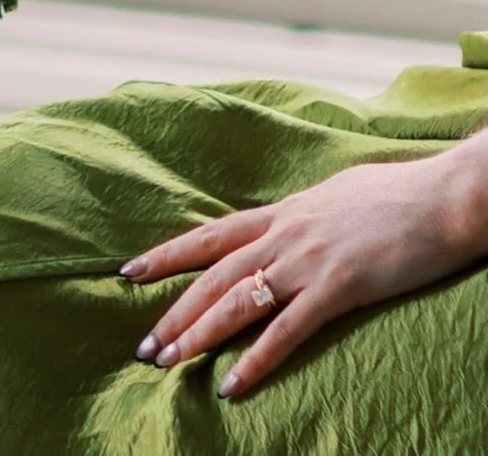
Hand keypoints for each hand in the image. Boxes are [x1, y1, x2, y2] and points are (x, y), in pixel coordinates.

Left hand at [121, 146, 487, 399]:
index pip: (213, 233)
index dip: (170, 253)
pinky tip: (232, 384)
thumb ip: (306, 212)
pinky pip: (287, 331)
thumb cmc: (400, 193)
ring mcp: (309, 260)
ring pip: (238, 301)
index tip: (132, 271)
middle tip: (143, 344)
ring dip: (198, 335)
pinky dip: (256, 361)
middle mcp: (286, 233)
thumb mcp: (336, 195)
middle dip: (174, 311)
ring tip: (167, 363)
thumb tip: (293, 218)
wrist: (444, 195)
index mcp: (286, 211)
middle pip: (214, 274)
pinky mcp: (339, 287)